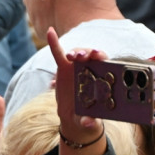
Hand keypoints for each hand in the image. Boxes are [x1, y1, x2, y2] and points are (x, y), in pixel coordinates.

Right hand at [46, 29, 104, 143]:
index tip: (98, 55)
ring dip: (75, 52)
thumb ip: (89, 121)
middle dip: (88, 52)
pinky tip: (49, 31)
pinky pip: (58, 54)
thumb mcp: (89, 120)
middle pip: (91, 55)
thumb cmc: (88, 116)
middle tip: (82, 57)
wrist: (76, 117)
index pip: (105, 63)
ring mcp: (77, 67)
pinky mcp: (64, 68)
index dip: (102, 57)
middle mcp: (92, 69)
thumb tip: (89, 123)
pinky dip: (54, 42)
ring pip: (77, 54)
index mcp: (102, 78)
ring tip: (70, 56)